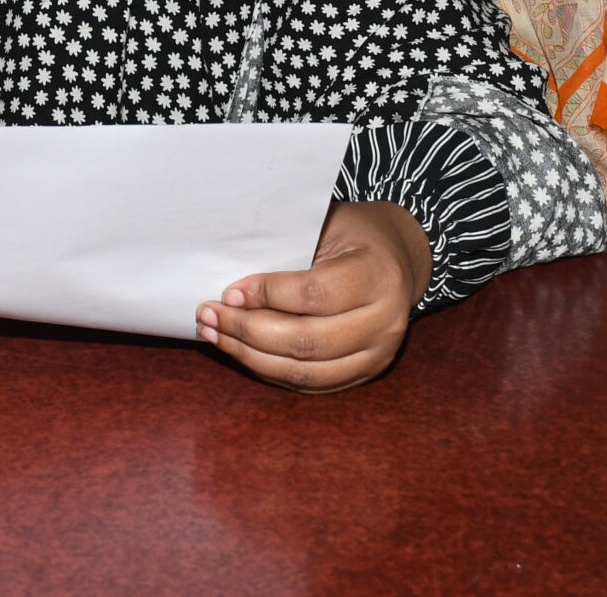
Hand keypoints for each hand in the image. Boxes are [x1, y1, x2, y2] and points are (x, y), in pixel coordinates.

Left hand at [198, 200, 432, 392]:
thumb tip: (232, 283)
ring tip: (214, 335)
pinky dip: (269, 370)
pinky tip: (241, 352)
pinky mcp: (366, 374)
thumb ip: (288, 248)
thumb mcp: (328, 223)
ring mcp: (378, 354)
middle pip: (306, 340)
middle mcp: (385, 321)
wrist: (398, 260)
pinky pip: (309, 383)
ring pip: (304, 370)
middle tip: (208, 315)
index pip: (314, 294)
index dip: (267, 296)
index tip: (229, 291)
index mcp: (378, 275)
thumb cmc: (354, 234)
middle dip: (247, 331)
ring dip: (250, 356)